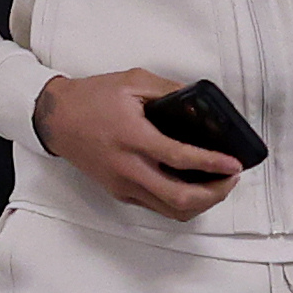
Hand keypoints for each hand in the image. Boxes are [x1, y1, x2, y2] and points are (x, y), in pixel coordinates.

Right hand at [38, 70, 244, 219]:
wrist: (57, 120)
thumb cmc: (92, 99)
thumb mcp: (133, 81)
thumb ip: (169, 90)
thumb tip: (199, 102)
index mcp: (133, 137)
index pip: (180, 158)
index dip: (212, 164)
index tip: (234, 164)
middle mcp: (129, 168)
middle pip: (180, 198)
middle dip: (214, 194)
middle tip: (230, 179)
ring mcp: (124, 185)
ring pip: (171, 210)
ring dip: (201, 203)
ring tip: (217, 185)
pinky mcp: (120, 193)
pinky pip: (157, 207)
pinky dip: (181, 202)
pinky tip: (192, 186)